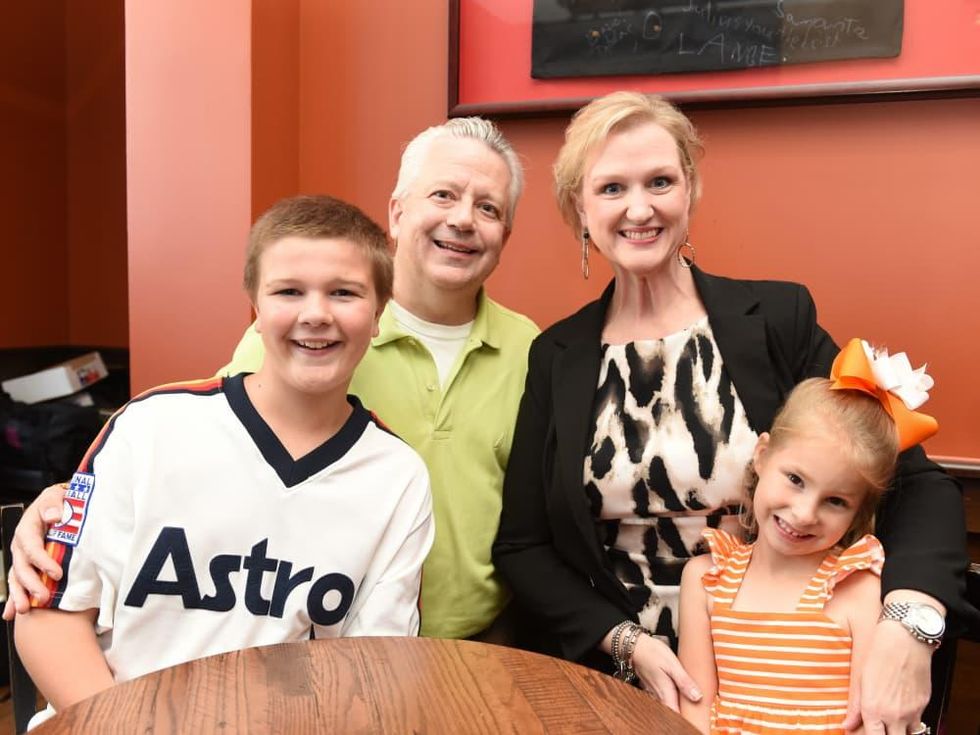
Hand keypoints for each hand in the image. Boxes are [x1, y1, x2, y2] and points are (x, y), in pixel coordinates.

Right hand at [2, 483, 69, 619]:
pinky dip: (14, 598)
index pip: (32, 547)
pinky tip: (12, 613)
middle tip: (44, 597)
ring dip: (20, 595)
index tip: (57, 572)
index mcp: (28, 528)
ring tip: (25, 609)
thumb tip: (54, 515)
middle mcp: (21, 544)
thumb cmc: (59, 501)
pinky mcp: (26, 564)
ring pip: (16, 578)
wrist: (59, 503)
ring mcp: (21, 556)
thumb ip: (53, 503)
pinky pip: (17, 582)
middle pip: (22, 567)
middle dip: (31, 584)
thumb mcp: (56, 495)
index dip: (43, 561)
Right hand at [632, 634, 702, 712]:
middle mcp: (658, 695)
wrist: (634, 645)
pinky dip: (672, 699)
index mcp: (665, 692)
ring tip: (689, 705)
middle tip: (696, 713)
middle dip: (683, 714)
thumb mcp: (672, 664)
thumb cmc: (652, 652)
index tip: (696, 719)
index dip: (686, 720)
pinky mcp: (653, 686)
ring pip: (667, 705)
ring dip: (678, 707)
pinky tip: (678, 694)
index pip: (676, 715)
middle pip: (672, 712)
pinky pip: (663, 698)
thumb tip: (697, 697)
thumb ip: (684, 681)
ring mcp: (654, 691)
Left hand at [843, 622, 931, 733]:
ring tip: (890, 725)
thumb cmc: (879, 653)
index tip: (862, 732)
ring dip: (899, 733)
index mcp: (874, 708)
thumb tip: (846, 725)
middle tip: (878, 729)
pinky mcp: (923, 704)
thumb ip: (854, 705)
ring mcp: (911, 711)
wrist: (905, 639)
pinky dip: (910, 723)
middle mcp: (894, 715)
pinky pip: (918, 722)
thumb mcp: (860, 678)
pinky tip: (901, 713)